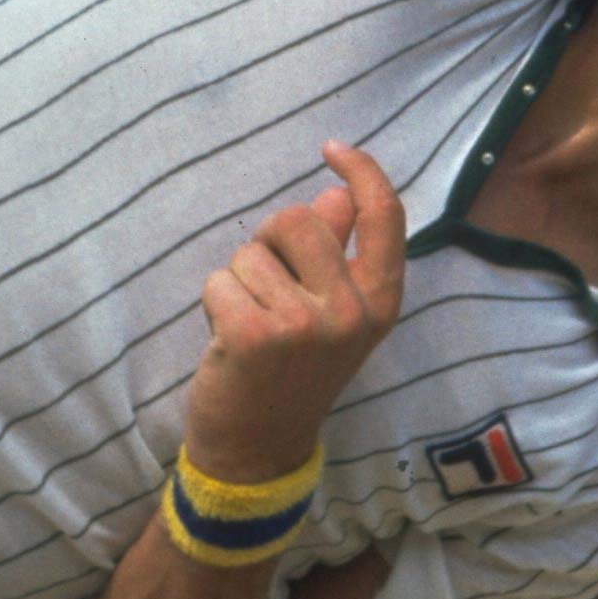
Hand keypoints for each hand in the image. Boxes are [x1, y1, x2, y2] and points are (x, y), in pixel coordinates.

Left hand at [182, 143, 405, 483]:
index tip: (332, 150)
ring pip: (251, 251)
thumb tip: (335, 197)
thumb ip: (337, 253)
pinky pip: (219, 279)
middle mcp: (352, 311)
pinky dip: (212, 302)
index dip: (362, 172)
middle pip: (298, 218)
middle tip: (266, 288)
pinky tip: (227, 340)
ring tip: (249, 324)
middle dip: (268, 242)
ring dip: (238, 280)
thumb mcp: (331, 315)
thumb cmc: (292, 371)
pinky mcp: (257, 335)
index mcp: (379, 301)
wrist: (259, 448)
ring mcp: (307, 324)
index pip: (385, 216)